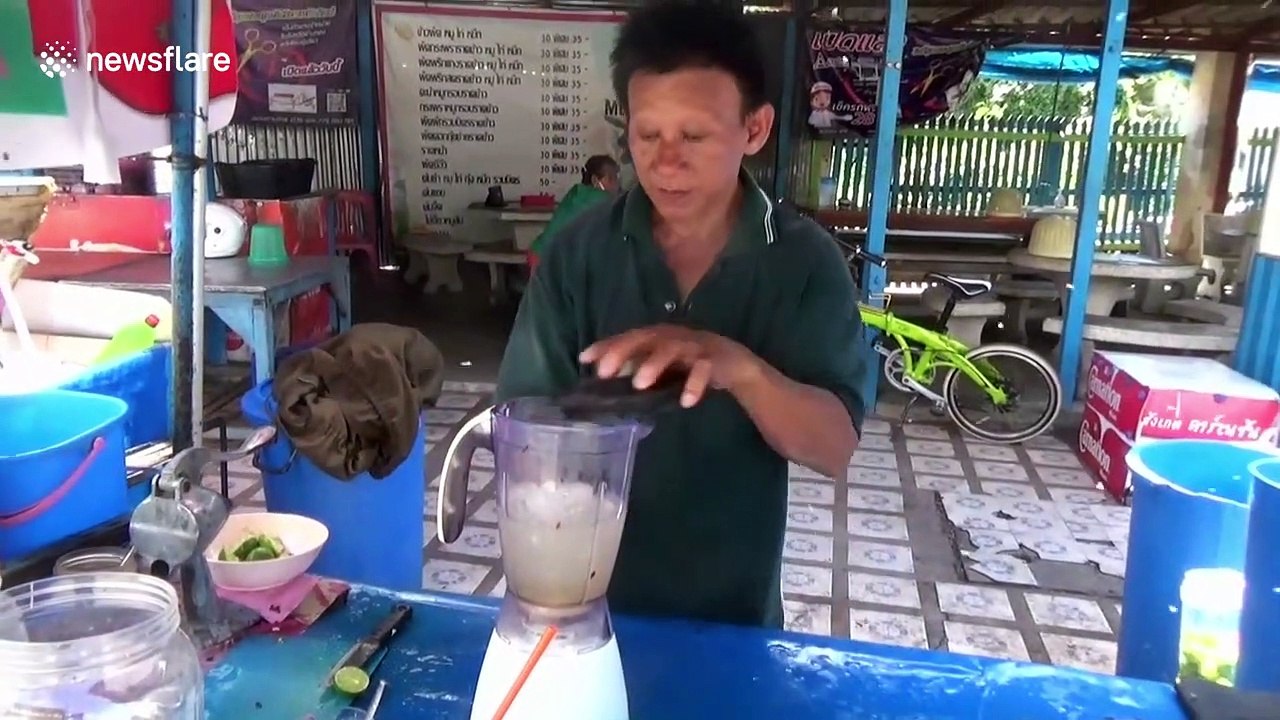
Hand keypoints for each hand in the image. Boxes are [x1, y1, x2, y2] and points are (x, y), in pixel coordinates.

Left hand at [579, 325, 759, 407]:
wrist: (735, 363)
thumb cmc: (689, 364)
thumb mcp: (661, 367)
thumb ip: (636, 369)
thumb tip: (604, 379)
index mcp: (658, 336)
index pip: (627, 338)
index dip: (606, 346)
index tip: (585, 359)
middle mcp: (673, 336)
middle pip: (645, 338)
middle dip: (623, 352)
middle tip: (605, 372)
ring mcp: (694, 346)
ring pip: (672, 349)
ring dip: (654, 364)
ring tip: (639, 383)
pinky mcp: (715, 359)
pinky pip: (704, 370)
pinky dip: (695, 384)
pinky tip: (686, 401)